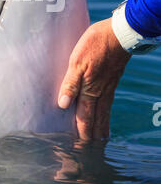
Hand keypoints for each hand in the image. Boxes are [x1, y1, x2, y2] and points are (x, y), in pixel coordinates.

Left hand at [58, 18, 130, 139]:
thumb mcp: (77, 60)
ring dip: (101, 127)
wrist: (120, 32)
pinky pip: (109, 102)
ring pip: (104, 112)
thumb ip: (70, 83)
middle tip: (91, 150)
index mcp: (90, 89)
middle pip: (96, 119)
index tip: (79, 148)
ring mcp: (109, 86)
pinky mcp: (113, 79)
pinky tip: (105, 112)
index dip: (81, 133)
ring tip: (101, 139)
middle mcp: (101, 92)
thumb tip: (63, 104)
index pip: (84, 117)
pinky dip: (106, 113)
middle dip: (93, 135)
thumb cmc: (96, 43)